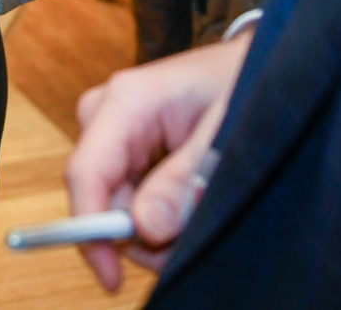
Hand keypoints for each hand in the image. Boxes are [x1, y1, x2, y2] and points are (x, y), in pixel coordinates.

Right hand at [64, 35, 251, 289]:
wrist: (253, 64)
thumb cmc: (242, 83)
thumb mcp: (225, 131)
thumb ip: (186, 177)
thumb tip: (144, 227)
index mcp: (127, 100)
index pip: (86, 172)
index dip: (90, 231)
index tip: (111, 277)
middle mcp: (108, 114)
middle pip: (100, 197)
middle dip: (140, 233)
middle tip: (190, 240)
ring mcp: (113, 131)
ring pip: (115, 205)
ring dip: (153, 228)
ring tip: (198, 213)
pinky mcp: (123, 147)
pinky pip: (127, 198)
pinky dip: (156, 216)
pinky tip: (187, 205)